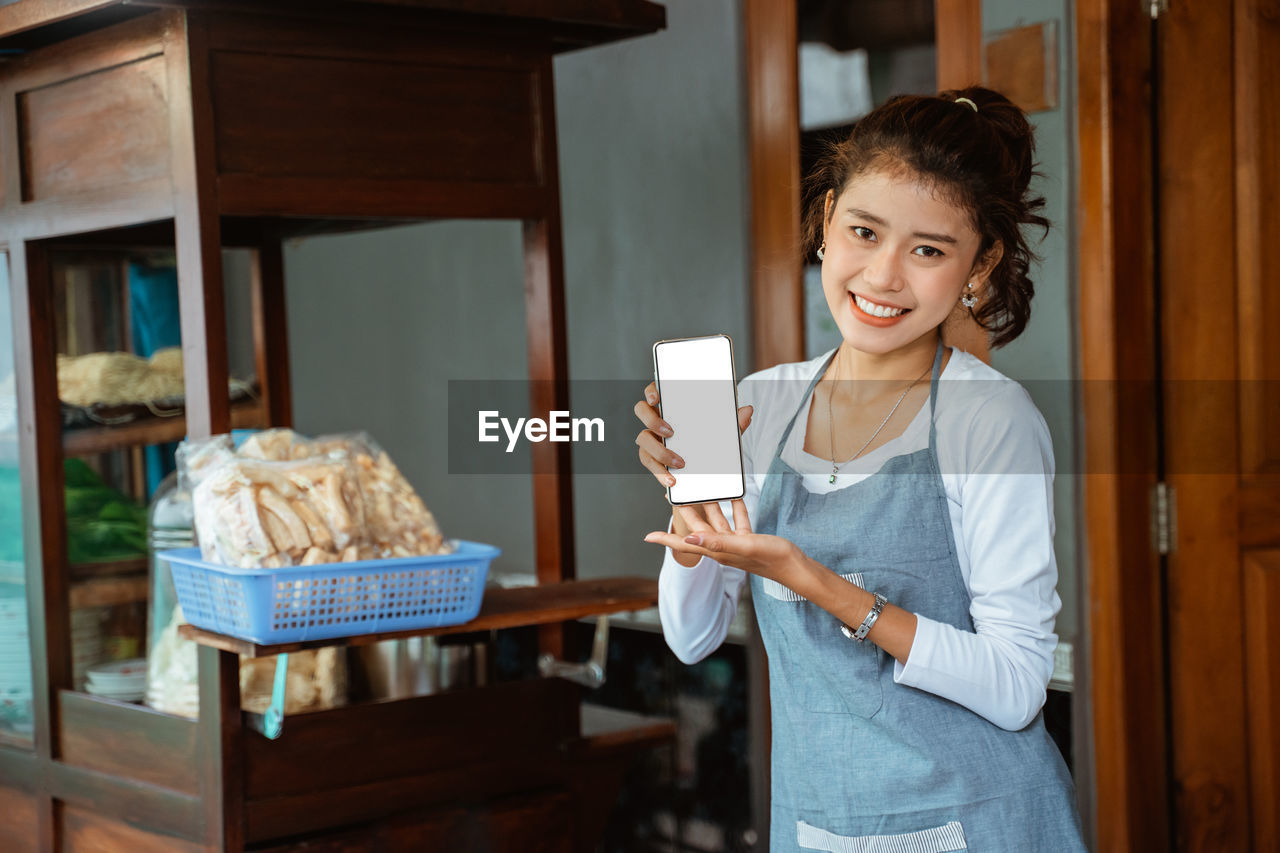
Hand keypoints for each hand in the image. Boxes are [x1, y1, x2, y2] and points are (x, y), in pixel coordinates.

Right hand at [633, 380, 752, 497]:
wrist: (703, 475)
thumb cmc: (710, 444)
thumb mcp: (724, 435)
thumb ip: (734, 423)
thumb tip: (748, 410)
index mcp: (672, 406)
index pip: (656, 390)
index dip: (652, 390)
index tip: (657, 397)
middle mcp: (657, 419)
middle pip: (641, 410)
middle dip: (652, 420)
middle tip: (670, 432)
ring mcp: (651, 438)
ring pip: (643, 439)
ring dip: (659, 451)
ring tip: (679, 463)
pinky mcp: (651, 458)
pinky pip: (649, 463)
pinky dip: (660, 473)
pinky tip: (672, 480)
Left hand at [643, 498, 805, 584]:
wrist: (795, 567)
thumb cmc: (771, 559)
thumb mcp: (743, 546)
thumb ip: (717, 542)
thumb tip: (689, 538)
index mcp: (717, 550)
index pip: (685, 544)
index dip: (666, 539)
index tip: (647, 536)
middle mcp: (722, 547)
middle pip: (698, 528)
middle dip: (686, 512)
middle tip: (675, 495)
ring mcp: (736, 543)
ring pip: (717, 520)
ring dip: (710, 506)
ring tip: (702, 489)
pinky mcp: (749, 538)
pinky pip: (737, 519)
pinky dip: (734, 507)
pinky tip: (734, 495)